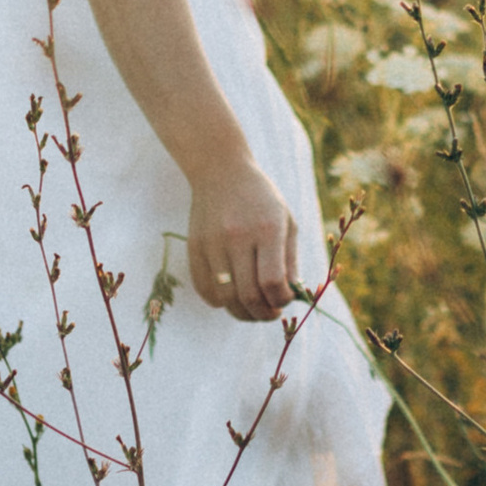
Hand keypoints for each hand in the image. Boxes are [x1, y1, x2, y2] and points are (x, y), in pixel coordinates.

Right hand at [187, 155, 295, 321]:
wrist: (221, 171)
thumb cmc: (261, 198)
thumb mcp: (286, 220)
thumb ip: (290, 260)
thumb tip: (291, 298)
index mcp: (267, 228)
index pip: (272, 281)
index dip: (280, 301)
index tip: (284, 301)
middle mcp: (238, 236)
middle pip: (248, 295)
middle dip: (262, 314)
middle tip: (270, 314)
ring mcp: (212, 243)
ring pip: (225, 298)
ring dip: (241, 312)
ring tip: (252, 308)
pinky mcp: (194, 248)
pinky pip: (205, 290)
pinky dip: (220, 302)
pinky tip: (232, 295)